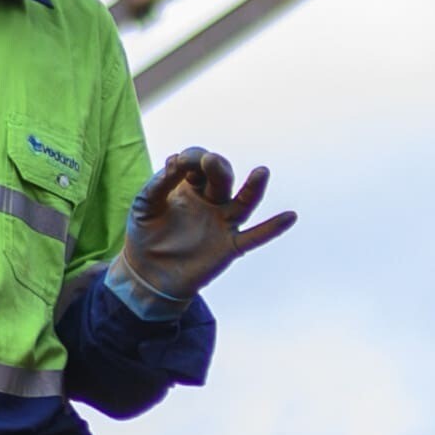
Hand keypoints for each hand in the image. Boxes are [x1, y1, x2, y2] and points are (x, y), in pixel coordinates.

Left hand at [110, 150, 296, 305]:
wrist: (147, 275)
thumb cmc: (145, 235)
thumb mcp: (144, 204)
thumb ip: (159, 183)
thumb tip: (174, 161)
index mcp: (190, 186)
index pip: (199, 162)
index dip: (192, 158)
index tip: (176, 164)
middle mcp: (211, 200)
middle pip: (222, 177)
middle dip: (217, 166)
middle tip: (210, 161)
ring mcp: (222, 223)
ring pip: (244, 202)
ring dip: (254, 188)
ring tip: (262, 172)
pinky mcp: (229, 246)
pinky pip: (255, 236)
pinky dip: (272, 228)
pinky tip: (290, 216)